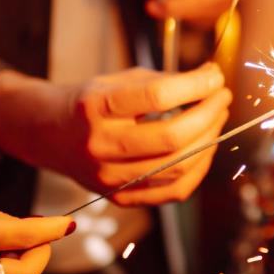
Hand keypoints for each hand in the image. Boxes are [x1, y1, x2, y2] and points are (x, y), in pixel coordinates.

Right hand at [0, 64, 231, 206]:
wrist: (50, 134)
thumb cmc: (91, 102)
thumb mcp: (118, 81)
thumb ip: (163, 81)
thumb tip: (211, 78)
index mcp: (96, 107)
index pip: (156, 96)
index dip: (195, 85)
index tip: (215, 75)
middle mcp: (100, 146)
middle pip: (171, 138)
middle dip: (208, 114)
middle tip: (223, 97)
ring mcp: (110, 178)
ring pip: (177, 167)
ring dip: (208, 140)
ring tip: (217, 118)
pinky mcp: (121, 198)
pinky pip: (174, 191)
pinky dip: (198, 168)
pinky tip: (205, 147)